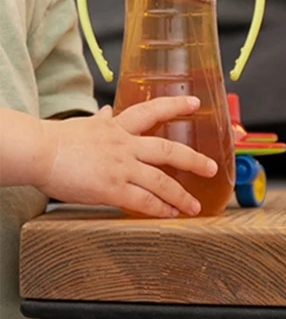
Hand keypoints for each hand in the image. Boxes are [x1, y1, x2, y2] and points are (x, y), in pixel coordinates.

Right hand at [36, 96, 216, 217]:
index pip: (152, 111)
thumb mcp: (86, 124)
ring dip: (181, 195)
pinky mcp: (112, 188)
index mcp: (119, 127)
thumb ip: (101, 119)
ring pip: (161, 181)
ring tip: (194, 206)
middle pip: (169, 151)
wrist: (40, 152)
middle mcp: (126, 145)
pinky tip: (169, 214)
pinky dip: (159, 208)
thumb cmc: (57, 140)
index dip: (176, 106)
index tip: (196, 103)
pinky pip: (143, 200)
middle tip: (211, 168)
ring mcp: (122, 167)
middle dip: (194, 160)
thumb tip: (106, 110)